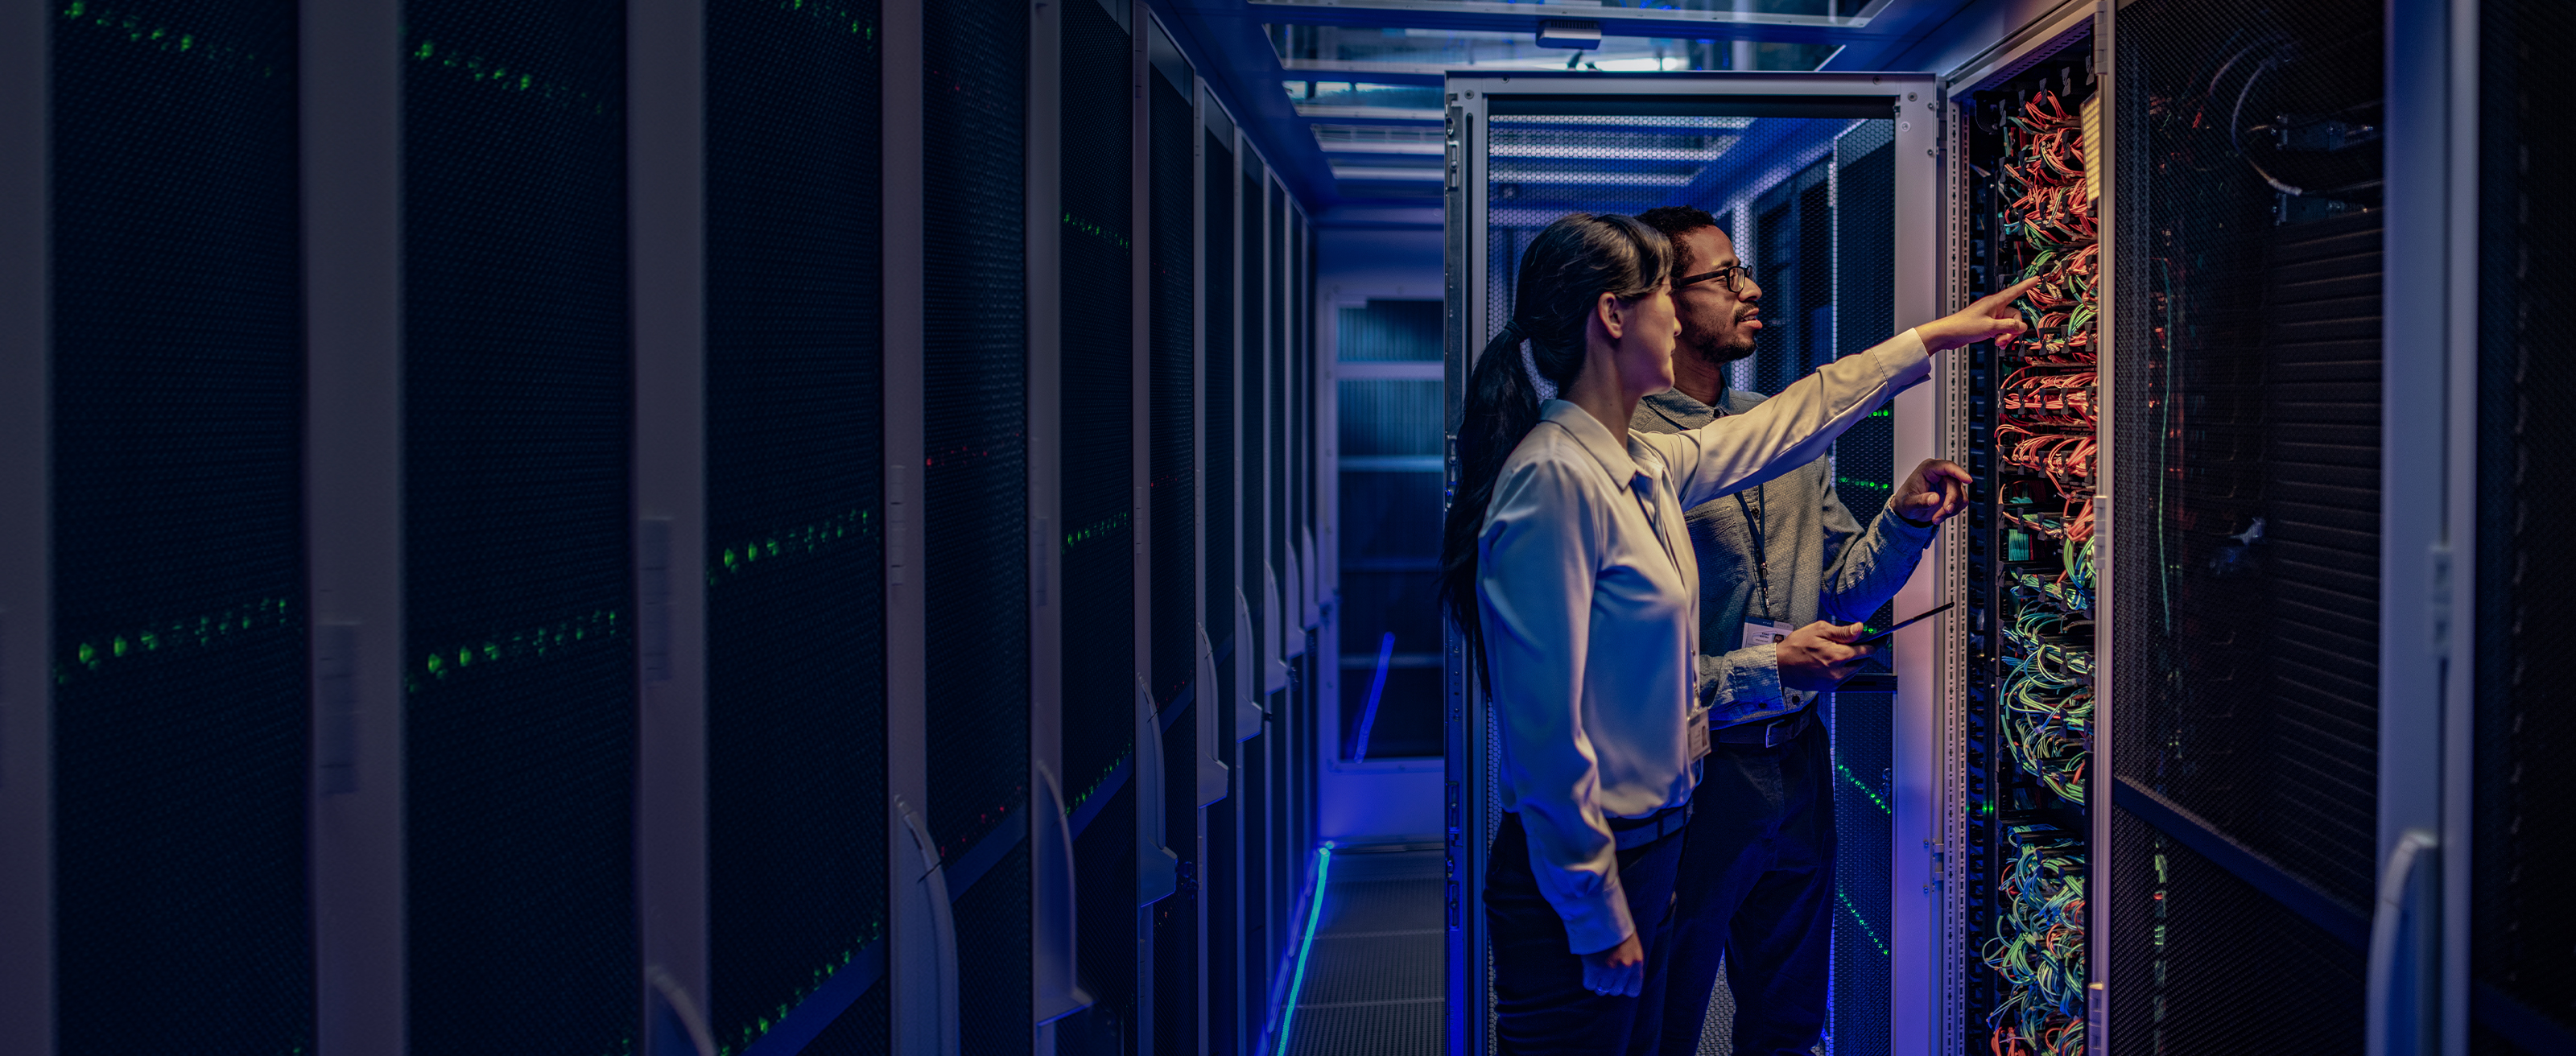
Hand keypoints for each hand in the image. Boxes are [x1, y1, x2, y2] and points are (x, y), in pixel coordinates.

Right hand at [1579, 932, 1645, 997]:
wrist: (1601, 915)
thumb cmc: (1617, 928)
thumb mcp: (1631, 946)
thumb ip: (1630, 964)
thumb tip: (1623, 979)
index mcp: (1636, 963)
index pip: (1633, 991)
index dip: (1624, 988)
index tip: (1618, 981)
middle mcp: (1624, 969)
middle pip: (1616, 991)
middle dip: (1610, 984)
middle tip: (1604, 973)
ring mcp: (1609, 970)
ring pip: (1602, 990)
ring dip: (1598, 983)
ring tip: (1596, 972)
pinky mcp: (1593, 969)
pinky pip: (1590, 985)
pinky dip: (1588, 980)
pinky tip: (1589, 970)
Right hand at [1776, 621, 1874, 691]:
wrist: (1779, 666)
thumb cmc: (1795, 647)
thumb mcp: (1819, 630)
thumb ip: (1842, 631)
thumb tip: (1859, 629)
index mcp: (1838, 656)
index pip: (1867, 651)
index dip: (1875, 643)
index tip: (1880, 640)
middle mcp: (1838, 672)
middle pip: (1863, 661)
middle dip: (1862, 651)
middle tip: (1854, 642)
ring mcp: (1834, 681)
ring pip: (1855, 670)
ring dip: (1852, 661)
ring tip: (1837, 651)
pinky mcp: (1829, 688)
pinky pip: (1845, 678)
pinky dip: (1844, 669)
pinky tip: (1832, 661)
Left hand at [1894, 458, 1971, 524]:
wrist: (1908, 511)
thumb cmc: (1905, 501)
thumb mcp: (1908, 503)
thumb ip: (1920, 501)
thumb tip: (1935, 499)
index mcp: (1928, 469)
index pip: (1947, 466)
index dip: (1959, 472)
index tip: (1968, 480)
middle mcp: (1940, 474)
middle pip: (1956, 484)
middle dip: (1951, 500)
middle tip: (1945, 512)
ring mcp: (1948, 484)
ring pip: (1960, 495)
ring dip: (1951, 509)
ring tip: (1936, 518)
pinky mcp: (1952, 494)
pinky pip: (1960, 502)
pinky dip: (1952, 512)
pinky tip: (1940, 515)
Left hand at [1914, 276, 2041, 352]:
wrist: (1948, 335)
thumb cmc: (1963, 326)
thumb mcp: (1990, 327)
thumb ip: (2008, 326)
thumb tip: (2022, 326)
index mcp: (1995, 302)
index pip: (2015, 291)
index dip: (2026, 286)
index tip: (2036, 279)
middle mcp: (1994, 308)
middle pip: (2015, 315)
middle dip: (2013, 329)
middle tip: (2004, 338)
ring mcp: (1991, 316)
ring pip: (2008, 324)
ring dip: (2006, 335)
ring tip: (1998, 342)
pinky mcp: (1987, 325)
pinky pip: (2001, 329)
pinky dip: (2001, 336)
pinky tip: (1997, 343)